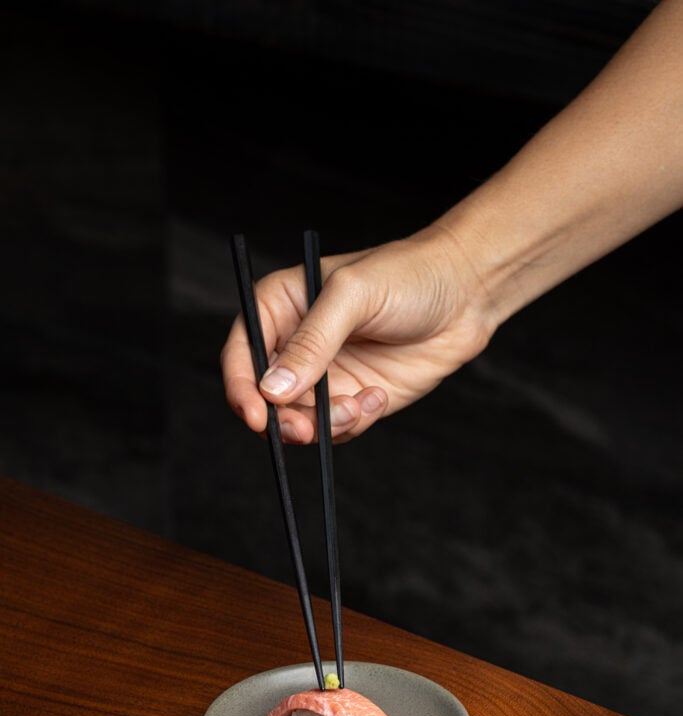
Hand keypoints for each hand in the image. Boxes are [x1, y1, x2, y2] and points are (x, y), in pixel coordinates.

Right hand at [221, 226, 493, 442]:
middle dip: (283, 419)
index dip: (241, 388)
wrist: (465, 294)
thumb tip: (272, 389)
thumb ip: (312, 342)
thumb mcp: (353, 296)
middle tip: (306, 429)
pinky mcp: (352, 398)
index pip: (240, 354)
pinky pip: (336, 429)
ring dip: (325, 425)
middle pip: (264, 398)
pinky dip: (353, 423)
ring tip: (358, 404)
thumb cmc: (408, 275)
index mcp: (280, 308)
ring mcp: (324, 376)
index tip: (256, 415)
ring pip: (300, 422)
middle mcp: (295, 345)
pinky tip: (378, 396)